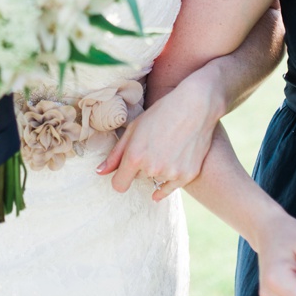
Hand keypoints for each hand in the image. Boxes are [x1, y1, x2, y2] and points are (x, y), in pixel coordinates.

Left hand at [99, 79, 216, 199]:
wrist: (196, 106)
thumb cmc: (161, 113)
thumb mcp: (134, 129)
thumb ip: (116, 154)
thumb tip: (99, 172)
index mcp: (135, 156)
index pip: (119, 184)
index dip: (120, 178)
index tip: (124, 172)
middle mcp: (152, 168)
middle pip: (138, 178)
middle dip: (142, 167)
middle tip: (153, 146)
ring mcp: (171, 173)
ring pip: (155, 180)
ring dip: (158, 170)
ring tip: (167, 148)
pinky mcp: (187, 175)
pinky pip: (170, 189)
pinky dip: (167, 183)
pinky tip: (165, 178)